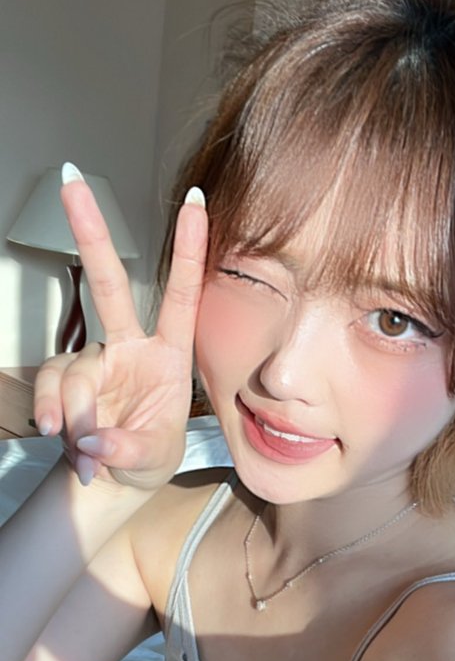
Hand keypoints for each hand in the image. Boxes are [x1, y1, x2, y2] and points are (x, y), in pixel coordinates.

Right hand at [33, 166, 207, 488]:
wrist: (115, 479)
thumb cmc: (149, 457)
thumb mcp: (153, 458)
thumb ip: (127, 448)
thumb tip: (93, 440)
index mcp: (169, 355)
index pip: (183, 295)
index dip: (190, 249)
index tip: (195, 200)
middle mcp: (130, 346)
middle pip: (108, 283)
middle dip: (90, 232)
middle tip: (70, 180)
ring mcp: (94, 359)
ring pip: (74, 370)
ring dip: (76, 415)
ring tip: (88, 453)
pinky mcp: (65, 378)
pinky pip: (52, 388)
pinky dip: (56, 417)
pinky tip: (70, 447)